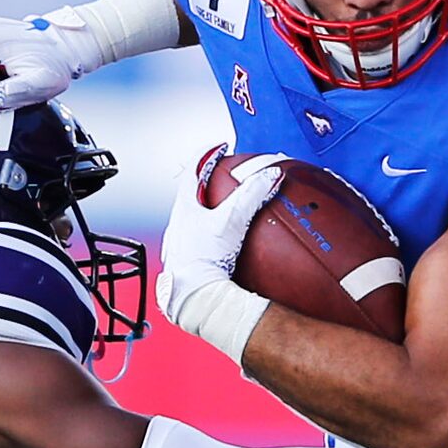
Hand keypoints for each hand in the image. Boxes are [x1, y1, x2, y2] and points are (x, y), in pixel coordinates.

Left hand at [154, 150, 282, 353]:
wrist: (194, 299)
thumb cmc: (203, 260)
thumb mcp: (231, 220)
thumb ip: (252, 195)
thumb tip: (270, 174)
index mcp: (184, 209)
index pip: (193, 171)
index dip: (207, 156)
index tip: (219, 148)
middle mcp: (177, 227)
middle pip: (192, 196)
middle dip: (209, 185)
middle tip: (223, 180)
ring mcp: (180, 248)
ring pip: (193, 222)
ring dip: (209, 214)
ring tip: (225, 214)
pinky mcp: (187, 266)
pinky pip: (199, 245)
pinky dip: (212, 240)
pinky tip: (224, 249)